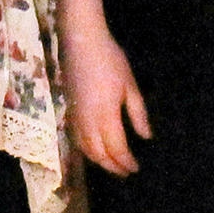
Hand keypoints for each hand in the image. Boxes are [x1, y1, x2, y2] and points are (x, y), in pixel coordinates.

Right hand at [59, 10, 150, 175]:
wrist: (81, 40)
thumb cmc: (110, 60)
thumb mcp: (130, 85)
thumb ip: (138, 114)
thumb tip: (145, 136)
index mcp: (106, 116)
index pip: (116, 149)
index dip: (126, 162)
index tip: (136, 168)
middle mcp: (87, 122)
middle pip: (99, 154)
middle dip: (113, 167)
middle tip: (126, 172)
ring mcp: (75, 116)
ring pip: (85, 149)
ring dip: (99, 161)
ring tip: (111, 165)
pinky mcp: (68, 109)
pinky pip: (76, 139)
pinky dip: (86, 150)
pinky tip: (94, 149)